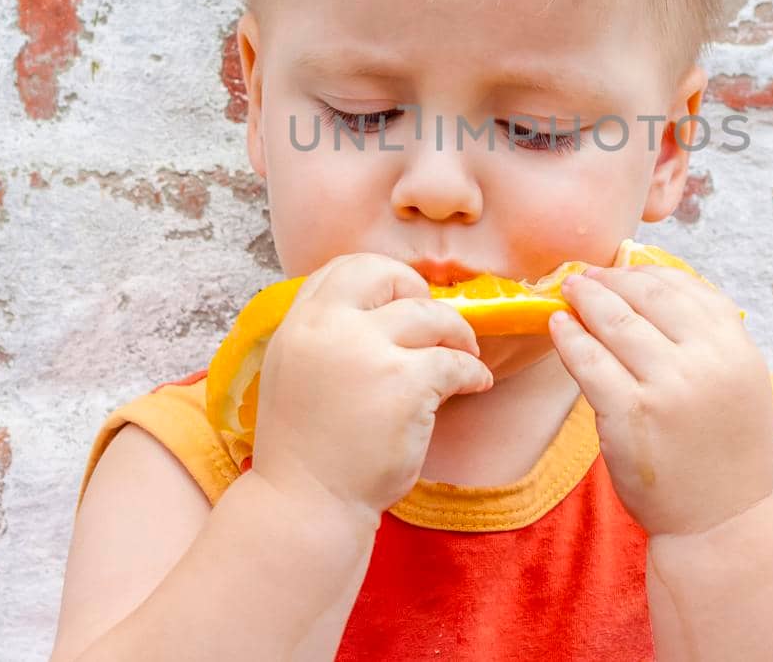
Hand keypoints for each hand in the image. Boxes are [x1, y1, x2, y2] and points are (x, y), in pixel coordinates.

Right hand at [249, 252, 494, 521]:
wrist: (308, 504)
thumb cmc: (307, 447)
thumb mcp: (296, 371)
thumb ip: (326, 335)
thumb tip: (378, 307)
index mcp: (300, 323)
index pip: (344, 267)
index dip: (381, 276)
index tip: (400, 297)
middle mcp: (330, 328)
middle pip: (388, 275)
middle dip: (419, 292)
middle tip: (436, 323)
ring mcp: (369, 353)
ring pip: (431, 315)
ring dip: (458, 333)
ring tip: (467, 355)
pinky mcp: (406, 385)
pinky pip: (455, 362)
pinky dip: (473, 372)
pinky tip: (476, 384)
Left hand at [549, 264, 772, 538]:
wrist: (720, 520)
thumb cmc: (723, 447)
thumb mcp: (738, 380)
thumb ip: (707, 334)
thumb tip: (653, 281)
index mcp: (737, 346)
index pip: (684, 286)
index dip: (644, 271)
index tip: (620, 267)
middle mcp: (706, 361)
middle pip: (646, 296)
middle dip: (610, 280)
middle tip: (584, 275)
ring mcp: (666, 387)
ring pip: (613, 322)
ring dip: (585, 299)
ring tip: (568, 291)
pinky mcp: (628, 414)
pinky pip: (588, 361)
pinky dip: (568, 338)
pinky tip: (558, 326)